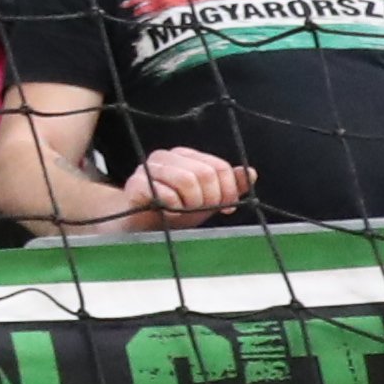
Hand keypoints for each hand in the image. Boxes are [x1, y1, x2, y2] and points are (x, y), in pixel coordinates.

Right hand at [121, 147, 255, 222]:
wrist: (133, 227)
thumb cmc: (170, 212)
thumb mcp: (206, 201)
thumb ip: (228, 187)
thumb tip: (250, 173)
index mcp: (184, 156)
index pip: (219, 167)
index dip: (228, 191)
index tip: (225, 208)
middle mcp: (165, 157)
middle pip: (205, 173)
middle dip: (209, 199)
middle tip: (198, 211)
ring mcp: (147, 169)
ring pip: (187, 180)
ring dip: (189, 204)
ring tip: (181, 211)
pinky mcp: (134, 185)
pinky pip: (164, 193)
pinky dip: (172, 208)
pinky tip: (166, 212)